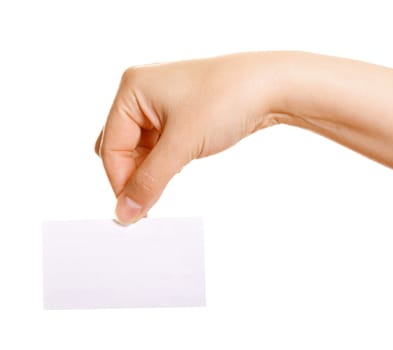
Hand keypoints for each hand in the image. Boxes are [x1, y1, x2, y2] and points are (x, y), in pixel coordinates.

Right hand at [95, 54, 273, 224]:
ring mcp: (160, 103)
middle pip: (120, 147)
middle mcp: (142, 93)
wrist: (270, 86)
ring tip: (162, 187)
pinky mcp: (178, 114)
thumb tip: (126, 212)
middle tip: (145, 203)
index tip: (131, 211)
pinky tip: (176, 170)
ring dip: (148, 170)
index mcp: (132, 89)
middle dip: (131, 175)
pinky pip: (158, 144)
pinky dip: (162, 162)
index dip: (119, 181)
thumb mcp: (182, 144)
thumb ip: (150, 181)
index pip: (111, 145)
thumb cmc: (226, 99)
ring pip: (140, 148)